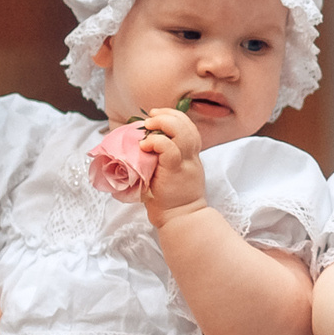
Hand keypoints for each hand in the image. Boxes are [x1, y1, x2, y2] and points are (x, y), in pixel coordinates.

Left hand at [138, 107, 207, 227]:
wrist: (182, 219)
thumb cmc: (171, 201)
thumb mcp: (172, 175)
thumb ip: (165, 161)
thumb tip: (142, 146)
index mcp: (191, 156)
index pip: (189, 127)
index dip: (174, 116)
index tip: (157, 115)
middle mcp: (191, 157)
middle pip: (187, 125)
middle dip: (167, 115)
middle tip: (150, 117)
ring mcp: (186, 163)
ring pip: (182, 132)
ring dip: (163, 123)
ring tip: (148, 126)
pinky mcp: (176, 171)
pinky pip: (170, 149)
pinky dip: (156, 142)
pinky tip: (144, 146)